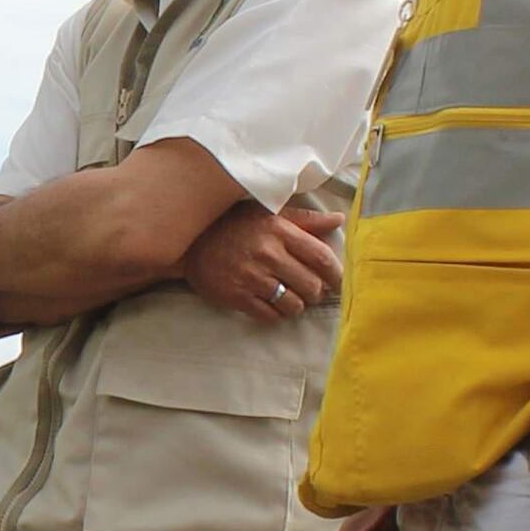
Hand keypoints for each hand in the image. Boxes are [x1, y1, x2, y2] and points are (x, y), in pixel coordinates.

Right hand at [183, 200, 343, 323]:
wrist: (190, 243)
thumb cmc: (235, 225)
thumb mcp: (269, 214)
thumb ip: (306, 220)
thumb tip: (339, 220)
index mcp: (280, 230)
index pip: (322, 258)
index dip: (336, 274)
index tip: (336, 281)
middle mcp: (268, 254)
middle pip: (311, 286)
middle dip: (316, 292)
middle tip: (309, 290)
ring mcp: (251, 277)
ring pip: (293, 305)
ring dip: (296, 305)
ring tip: (290, 298)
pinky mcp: (237, 297)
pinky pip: (270, 316)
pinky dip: (277, 315)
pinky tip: (272, 304)